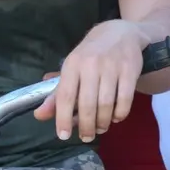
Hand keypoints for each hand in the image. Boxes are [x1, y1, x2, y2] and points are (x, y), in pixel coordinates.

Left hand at [35, 20, 145, 142]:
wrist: (120, 33)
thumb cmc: (91, 55)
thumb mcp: (72, 69)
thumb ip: (56, 94)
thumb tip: (40, 115)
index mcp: (72, 64)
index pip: (65, 95)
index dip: (63, 118)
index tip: (63, 135)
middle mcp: (90, 64)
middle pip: (87, 104)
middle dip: (86, 126)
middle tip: (86, 137)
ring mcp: (112, 66)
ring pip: (106, 104)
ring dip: (103, 122)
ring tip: (100, 128)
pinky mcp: (130, 69)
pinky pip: (125, 100)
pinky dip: (120, 114)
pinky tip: (116, 117)